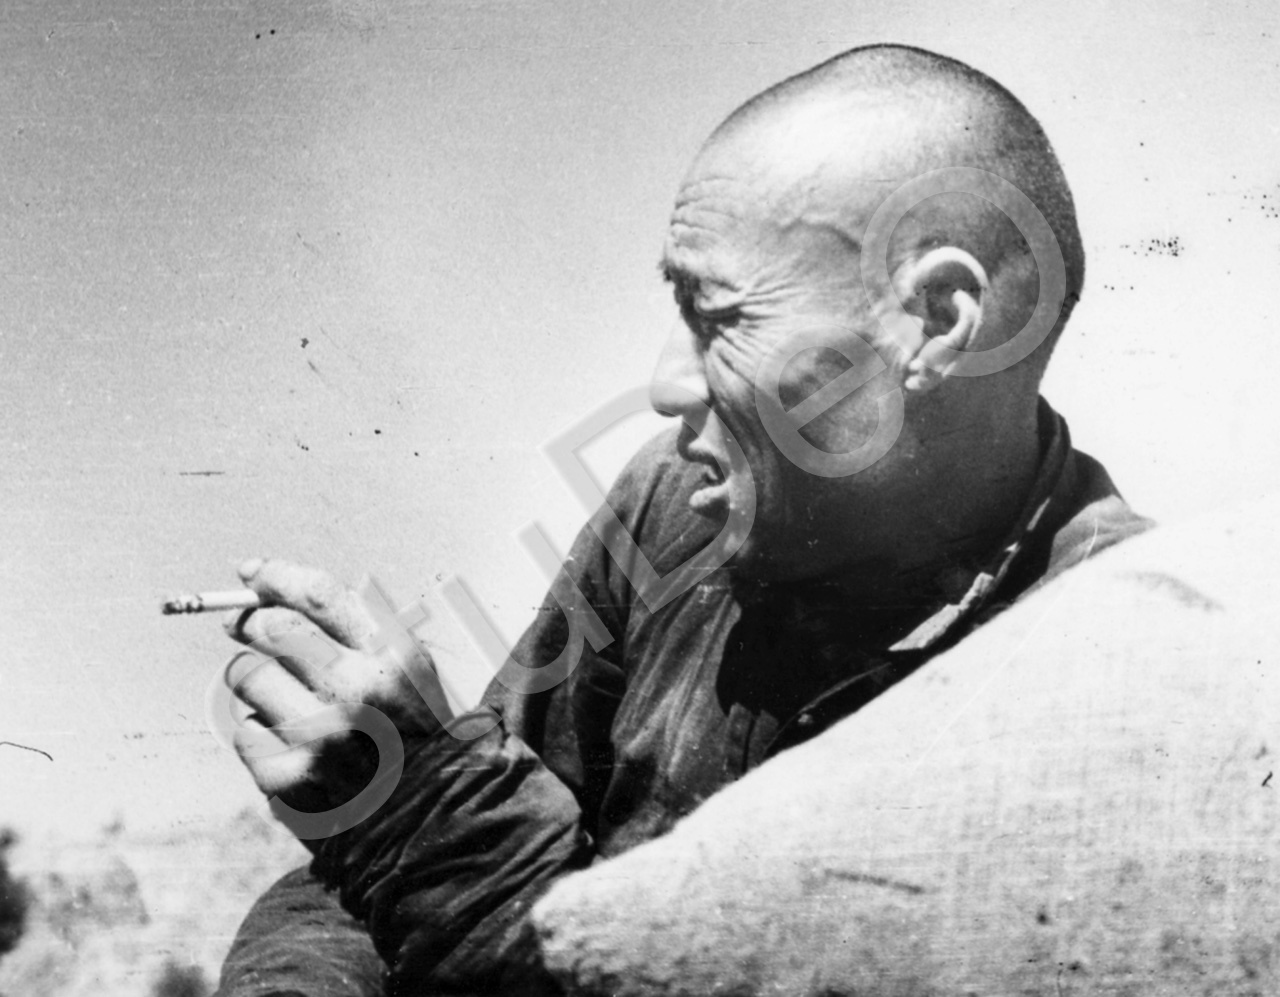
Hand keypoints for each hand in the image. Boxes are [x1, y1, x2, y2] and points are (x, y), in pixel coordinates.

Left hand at [222, 558, 451, 831]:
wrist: (426, 821)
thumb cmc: (409, 733)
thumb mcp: (409, 670)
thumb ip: (355, 627)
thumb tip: (269, 587)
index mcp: (393, 658)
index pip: (320, 595)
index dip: (277, 575)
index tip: (251, 571)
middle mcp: (356, 692)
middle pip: (273, 627)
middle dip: (249, 619)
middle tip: (241, 622)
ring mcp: (318, 737)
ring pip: (246, 674)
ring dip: (251, 675)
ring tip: (276, 692)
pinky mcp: (286, 778)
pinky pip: (244, 729)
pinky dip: (258, 729)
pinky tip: (288, 742)